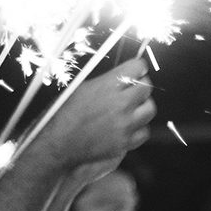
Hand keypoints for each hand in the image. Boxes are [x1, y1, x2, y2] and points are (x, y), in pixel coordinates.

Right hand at [39, 62, 155, 173]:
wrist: (60, 142)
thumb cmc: (65, 114)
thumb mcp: (83, 87)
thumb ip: (107, 81)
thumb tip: (124, 76)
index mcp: (107, 86)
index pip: (137, 68)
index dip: (138, 67)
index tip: (138, 69)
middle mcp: (120, 104)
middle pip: (147, 88)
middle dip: (141, 85)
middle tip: (135, 87)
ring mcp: (125, 125)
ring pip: (150, 110)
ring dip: (143, 106)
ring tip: (132, 107)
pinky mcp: (126, 142)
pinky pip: (144, 131)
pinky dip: (139, 127)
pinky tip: (129, 125)